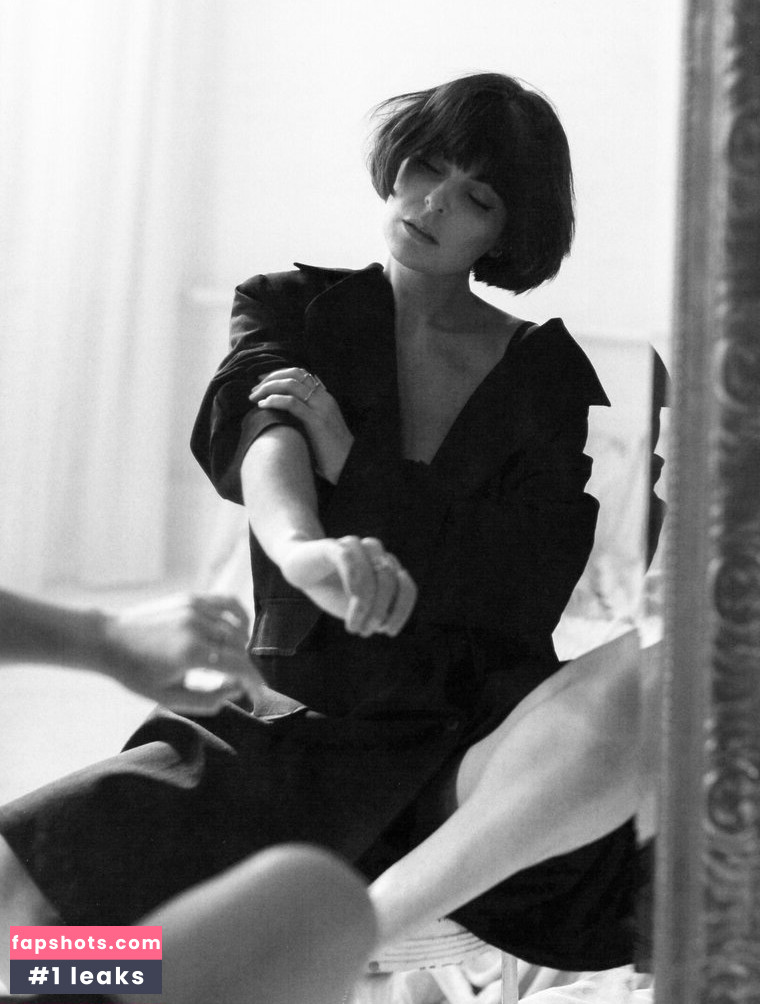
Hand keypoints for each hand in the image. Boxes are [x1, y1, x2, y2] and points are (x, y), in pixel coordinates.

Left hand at [99, 594, 260, 713]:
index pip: (238, 664)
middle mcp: (197, 626)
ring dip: (242, 645)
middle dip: (244, 665)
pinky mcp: (191, 597)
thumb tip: (235, 689)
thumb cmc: (136, 673)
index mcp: (190, 653)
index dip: (253, 679)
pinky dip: (239, 616)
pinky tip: (238, 629)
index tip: (260, 690)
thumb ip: (206, 699)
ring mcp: (195, 608)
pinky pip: (228, 602)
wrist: (108, 639)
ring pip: (236, 626)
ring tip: (233, 659)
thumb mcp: (168, 697)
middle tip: (238, 679)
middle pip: (239, 646)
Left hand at [249, 368, 353, 483]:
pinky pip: (291, 403)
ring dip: (268, 388)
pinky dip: (274, 400)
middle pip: (293, 374)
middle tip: (254, 390)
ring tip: (254, 397)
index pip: (300, 374)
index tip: (262, 382)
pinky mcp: (316, 422)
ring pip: (290, 385)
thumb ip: (306, 416)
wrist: (349, 466)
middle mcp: (324, 398)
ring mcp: (321, 408)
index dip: (278, 374)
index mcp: (325, 398)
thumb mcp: (319, 429)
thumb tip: (283, 415)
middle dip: (270, 379)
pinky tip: (263, 406)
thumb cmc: (331, 453)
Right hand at [278, 536, 416, 636]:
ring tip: (354, 626)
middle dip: (380, 611)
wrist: (300, 571)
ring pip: (375, 572)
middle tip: (364, 631)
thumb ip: (377, 613)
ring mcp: (355, 546)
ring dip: (368, 604)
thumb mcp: (358, 608)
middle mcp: (375, 553)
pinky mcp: (333, 546)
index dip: (402, 611)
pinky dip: (354, 584)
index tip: (388, 632)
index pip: (407, 587)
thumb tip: (387, 623)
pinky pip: (351, 560)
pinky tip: (349, 603)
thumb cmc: (332, 590)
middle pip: (391, 582)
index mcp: (387, 567)